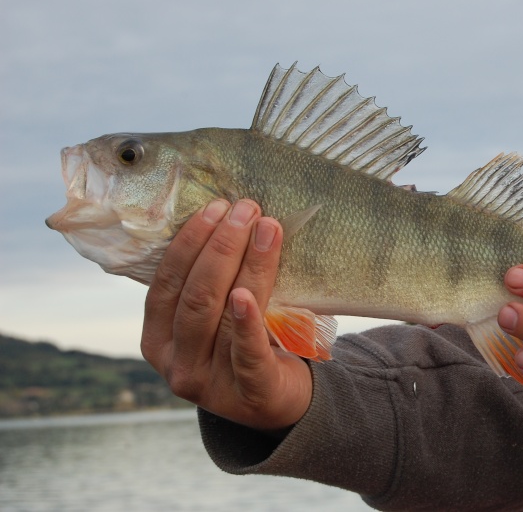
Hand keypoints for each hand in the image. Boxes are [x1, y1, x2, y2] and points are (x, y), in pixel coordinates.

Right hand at [141, 199, 312, 431]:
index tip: (217, 207)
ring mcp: (208, 382)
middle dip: (222, 245)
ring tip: (267, 228)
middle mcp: (175, 362)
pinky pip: (246, 352)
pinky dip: (246, 321)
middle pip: (195, 295)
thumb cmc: (245, 346)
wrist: (279, 401)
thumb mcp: (215, 319)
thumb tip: (229, 216)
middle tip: (247, 208)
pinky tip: (247, 294)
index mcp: (158, 338)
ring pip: (221, 314)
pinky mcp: (247, 394)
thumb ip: (210, 284)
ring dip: (246, 265)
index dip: (190, 242)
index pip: (167, 283)